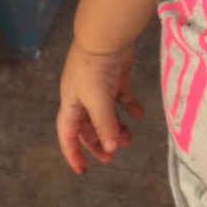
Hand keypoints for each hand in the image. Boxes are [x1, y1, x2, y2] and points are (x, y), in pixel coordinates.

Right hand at [56, 39, 144, 173]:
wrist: (106, 36)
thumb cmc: (94, 69)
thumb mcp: (97, 100)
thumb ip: (104, 125)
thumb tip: (111, 148)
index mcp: (71, 104)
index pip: (67, 134)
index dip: (73, 153)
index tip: (83, 170)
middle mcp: (82, 96)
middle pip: (87, 126)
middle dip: (99, 142)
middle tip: (113, 156)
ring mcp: (98, 86)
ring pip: (105, 113)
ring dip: (116, 126)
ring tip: (130, 137)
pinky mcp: (114, 76)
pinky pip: (120, 96)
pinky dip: (129, 106)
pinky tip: (139, 115)